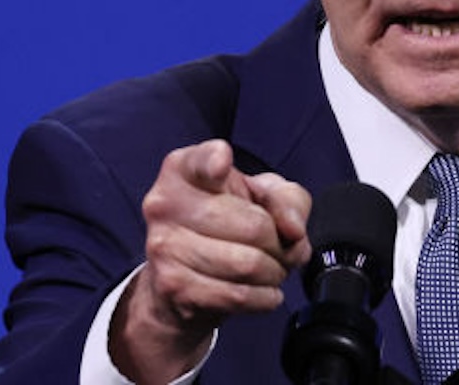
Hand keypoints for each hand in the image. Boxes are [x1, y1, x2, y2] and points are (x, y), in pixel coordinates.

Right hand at [108, 139, 311, 381]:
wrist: (181, 283)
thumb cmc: (225, 226)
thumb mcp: (263, 197)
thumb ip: (288, 200)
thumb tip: (293, 230)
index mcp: (183, 169)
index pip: (202, 160)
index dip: (215, 161)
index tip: (223, 165)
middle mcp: (165, 203)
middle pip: (254, 226)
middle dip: (280, 245)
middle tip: (280, 249)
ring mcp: (165, 246)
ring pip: (248, 265)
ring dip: (274, 274)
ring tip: (271, 270)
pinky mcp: (173, 286)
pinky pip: (237, 295)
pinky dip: (264, 298)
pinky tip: (264, 292)